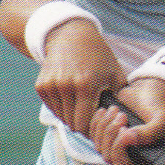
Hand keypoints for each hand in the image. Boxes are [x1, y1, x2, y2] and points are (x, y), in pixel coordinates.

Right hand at [34, 18, 124, 137]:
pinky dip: (60, 107)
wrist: (71, 36)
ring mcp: (51, 85)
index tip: (98, 124)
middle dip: (82, 124)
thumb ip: (120, 99)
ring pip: (61, 116)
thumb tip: (123, 121)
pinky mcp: (41, 85)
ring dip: (70, 115)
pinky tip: (71, 97)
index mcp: (86, 85)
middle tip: (91, 118)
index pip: (84, 124)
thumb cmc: (98, 57)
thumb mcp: (115, 74)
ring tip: (82, 106)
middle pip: (71, 123)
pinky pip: (51, 107)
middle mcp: (65, 86)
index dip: (92, 128)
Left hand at [90, 78, 164, 164]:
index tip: (126, 129)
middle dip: (112, 134)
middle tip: (122, 115)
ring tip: (116, 110)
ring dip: (104, 126)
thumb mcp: (161, 120)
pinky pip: (91, 136)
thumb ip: (150, 133)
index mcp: (144, 160)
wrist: (146, 90)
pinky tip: (105, 111)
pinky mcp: (104, 137)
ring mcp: (115, 148)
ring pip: (98, 146)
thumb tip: (129, 138)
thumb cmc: (156, 107)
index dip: (119, 149)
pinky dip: (96, 122)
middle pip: (108, 156)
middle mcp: (129, 158)